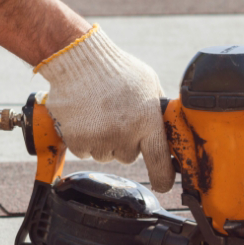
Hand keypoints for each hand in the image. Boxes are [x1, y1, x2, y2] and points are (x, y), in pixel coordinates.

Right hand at [35, 24, 175, 192]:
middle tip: (117, 118)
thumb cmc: (116, 68)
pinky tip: (84, 117)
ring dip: (102, 141)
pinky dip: (83, 139)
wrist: (78, 59)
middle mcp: (123, 134)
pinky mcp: (76, 140)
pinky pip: (84, 151)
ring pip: (105, 154)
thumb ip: (157, 109)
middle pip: (128, 156)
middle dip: (124, 142)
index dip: (163, 177)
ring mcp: (99, 139)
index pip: (159, 160)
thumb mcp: (148, 83)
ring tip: (98, 114)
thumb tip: (167, 127)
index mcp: (146, 120)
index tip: (163, 184)